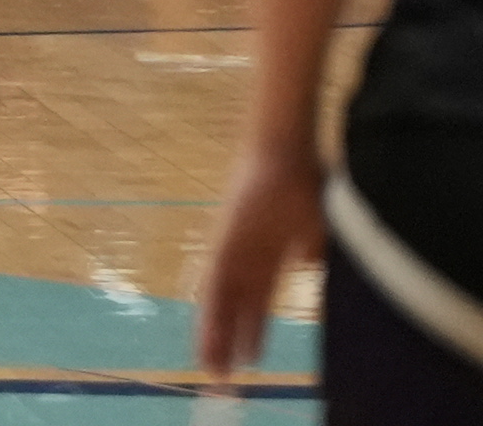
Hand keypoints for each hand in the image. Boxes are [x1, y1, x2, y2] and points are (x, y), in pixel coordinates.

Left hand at [196, 146, 323, 376]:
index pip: (255, 301)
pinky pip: (215, 278)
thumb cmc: (306, 183)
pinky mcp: (224, 238)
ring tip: (211, 365)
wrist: (286, 150)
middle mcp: (244, 255)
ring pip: (219, 299)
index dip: (251, 329)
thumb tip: (312, 267)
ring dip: (215, 333)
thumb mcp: (318, 229)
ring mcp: (232, 246)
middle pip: (233, 306)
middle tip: (221, 374)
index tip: (249, 359)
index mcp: (268, 254)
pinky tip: (206, 329)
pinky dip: (212, 306)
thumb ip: (315, 252)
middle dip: (228, 340)